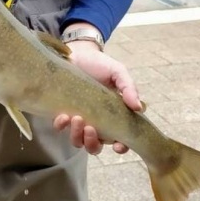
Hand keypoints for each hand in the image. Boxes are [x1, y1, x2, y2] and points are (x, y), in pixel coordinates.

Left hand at [53, 24, 141, 154]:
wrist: (76, 53)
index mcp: (113, 117)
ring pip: (78, 141)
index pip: (120, 139)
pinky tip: (63, 116)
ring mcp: (78, 120)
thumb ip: (129, 88)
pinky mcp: (62, 113)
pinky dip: (62, 125)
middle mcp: (96, 122)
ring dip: (77, 136)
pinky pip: (61, 128)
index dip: (121, 147)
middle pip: (95, 146)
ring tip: (77, 119)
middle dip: (93, 143)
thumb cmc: (100, 64)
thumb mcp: (118, 73)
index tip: (118, 146)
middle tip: (90, 128)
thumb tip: (139, 108)